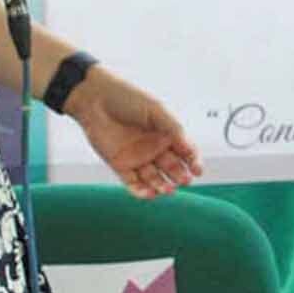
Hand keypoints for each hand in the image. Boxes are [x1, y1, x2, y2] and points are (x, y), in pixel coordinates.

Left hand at [73, 81, 203, 198]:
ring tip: (167, 190)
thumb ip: (173, 128)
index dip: (194, 162)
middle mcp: (154, 147)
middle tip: (184, 181)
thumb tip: (189, 147)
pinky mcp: (121, 165)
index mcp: (166, 133)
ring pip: (155, 179)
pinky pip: (133, 183)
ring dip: (162, 186)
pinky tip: (149, 194)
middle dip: (180, 176)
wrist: (95, 100)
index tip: (198, 170)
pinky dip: (141, 191)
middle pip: (173, 168)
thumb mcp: (155, 110)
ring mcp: (138, 158)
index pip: (186, 152)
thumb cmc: (126, 98)